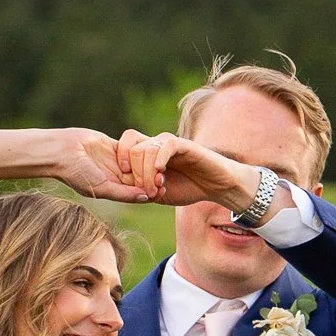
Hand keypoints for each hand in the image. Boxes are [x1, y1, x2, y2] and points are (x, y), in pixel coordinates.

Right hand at [45, 127, 155, 202]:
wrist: (62, 151)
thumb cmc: (77, 173)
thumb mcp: (101, 187)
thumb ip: (123, 194)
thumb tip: (146, 197)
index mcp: (113, 190)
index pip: (136, 193)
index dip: (149, 193)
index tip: (161, 191)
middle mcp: (117, 177)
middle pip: (140, 179)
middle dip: (152, 179)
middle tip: (165, 177)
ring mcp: (117, 162)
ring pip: (139, 164)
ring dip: (149, 164)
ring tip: (162, 164)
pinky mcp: (116, 147)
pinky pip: (133, 149)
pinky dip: (142, 150)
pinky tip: (153, 149)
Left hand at [115, 131, 261, 212]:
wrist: (214, 186)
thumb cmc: (187, 188)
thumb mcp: (158, 192)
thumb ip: (141, 188)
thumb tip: (123, 186)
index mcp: (148, 154)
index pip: (125, 145)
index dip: (121, 160)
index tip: (123, 180)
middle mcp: (157, 145)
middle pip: (134, 149)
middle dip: (136, 173)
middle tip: (148, 191)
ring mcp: (170, 144)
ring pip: (147, 149)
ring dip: (148, 172)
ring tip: (158, 188)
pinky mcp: (184, 145)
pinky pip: (166, 145)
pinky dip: (160, 158)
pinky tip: (161, 172)